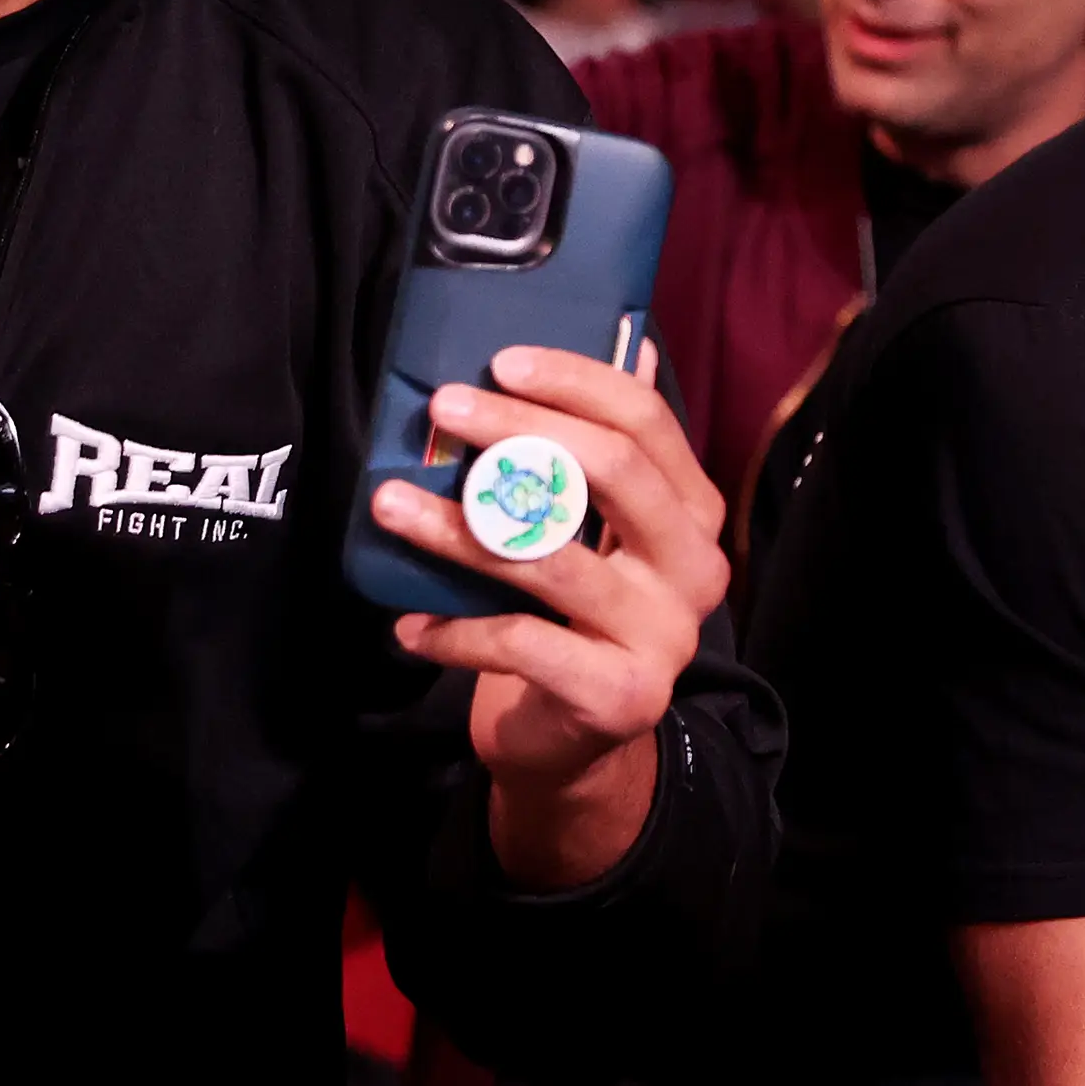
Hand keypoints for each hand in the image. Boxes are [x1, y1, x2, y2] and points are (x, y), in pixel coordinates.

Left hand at [368, 342, 731, 881]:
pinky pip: (522, 643)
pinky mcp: (622, 694)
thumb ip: (605, 458)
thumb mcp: (598, 533)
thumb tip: (631, 344)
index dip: (575, 382)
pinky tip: (408, 625)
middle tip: (443, 410)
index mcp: (694, 514)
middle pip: (611, 472)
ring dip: (456, 528)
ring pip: (549, 558)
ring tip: (389, 505)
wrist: (582, 741)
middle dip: (518, 431)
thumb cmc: (575, 619)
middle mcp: (695, 568)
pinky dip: (454, 632)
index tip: (499, 363)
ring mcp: (665, 634)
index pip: (647, 423)